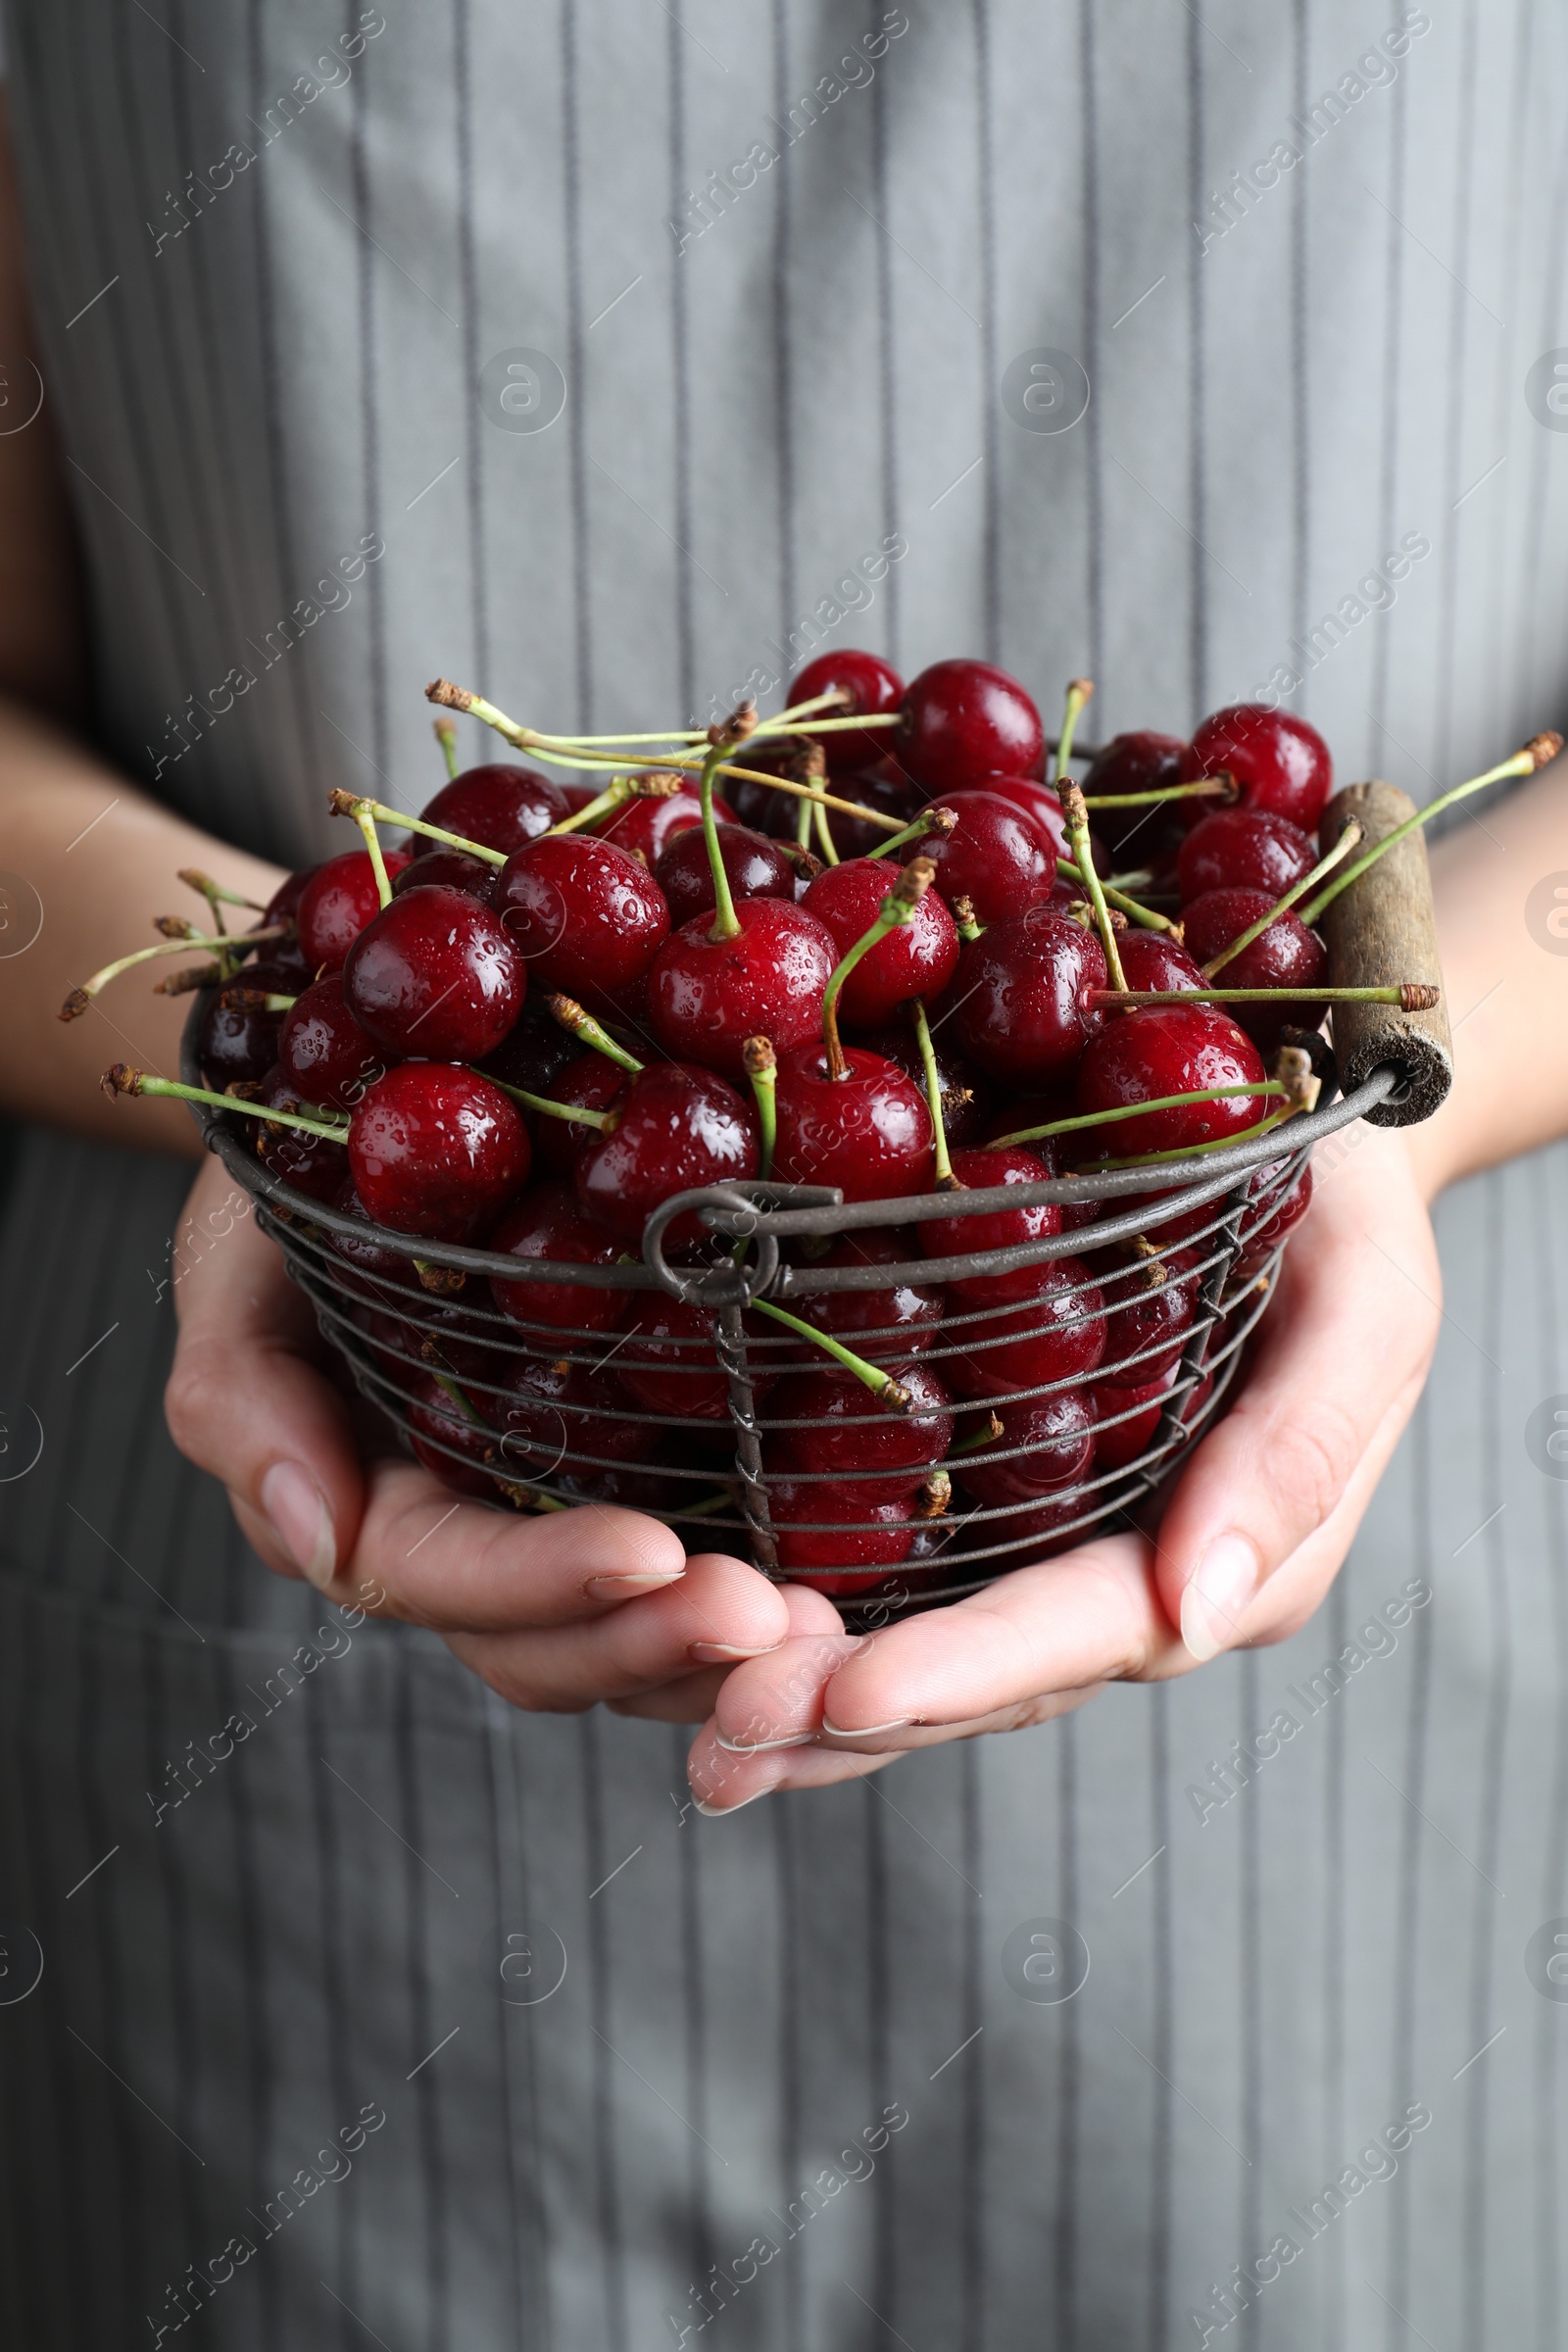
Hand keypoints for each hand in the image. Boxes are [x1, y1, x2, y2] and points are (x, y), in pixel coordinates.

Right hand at [164, 1156, 798, 1706]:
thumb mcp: (240, 1251)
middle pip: (550, 1646)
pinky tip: (846, 1584)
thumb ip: (242, 1392)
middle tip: (775, 1614)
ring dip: (724, 1652)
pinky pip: (706, 1568)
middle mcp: (471, 1533)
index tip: (653, 1553)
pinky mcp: (658, 1470)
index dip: (543, 1581)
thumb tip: (318, 1541)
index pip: (444, 1578)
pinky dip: (768, 1599)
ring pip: (631, 1644)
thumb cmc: (305, 1166)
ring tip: (824, 1626)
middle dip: (654, 1643)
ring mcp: (566, 1514)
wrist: (405, 1101)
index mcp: (369, 1498)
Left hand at [681, 1122, 1442, 1810]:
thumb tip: (1202, 1608)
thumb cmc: (1344, 1211)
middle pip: (984, 1675)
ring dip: (809, 1695)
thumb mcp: (1365, 1304)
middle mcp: (1136, 1578)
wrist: (1302, 1143)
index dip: (964, 1670)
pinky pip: (900, 1579)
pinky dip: (808, 1622)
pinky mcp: (996, 1496)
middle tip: (721, 1727)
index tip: (846, 1692)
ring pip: (926, 1652)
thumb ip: (1299, 1453)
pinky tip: (707, 1636)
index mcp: (1235, 1555)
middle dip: (851, 1710)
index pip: (1083, 1630)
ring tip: (693, 1717)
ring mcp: (1057, 1545)